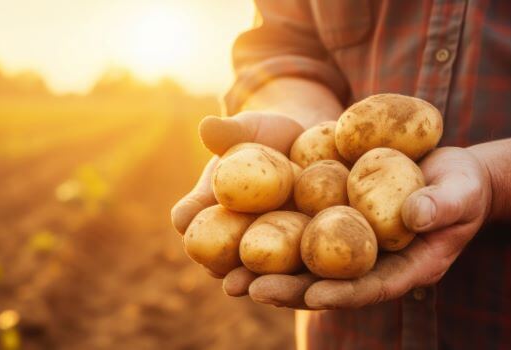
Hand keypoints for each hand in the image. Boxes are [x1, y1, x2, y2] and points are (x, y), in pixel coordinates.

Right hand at [170, 111, 306, 276]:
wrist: (304, 140)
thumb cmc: (263, 134)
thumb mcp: (246, 131)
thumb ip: (228, 133)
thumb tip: (206, 125)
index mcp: (211, 211)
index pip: (194, 224)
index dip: (193, 233)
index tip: (191, 237)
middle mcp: (236, 237)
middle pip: (228, 262)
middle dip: (232, 274)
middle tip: (232, 284)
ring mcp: (272, 249)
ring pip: (267, 274)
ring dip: (267, 288)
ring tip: (267, 294)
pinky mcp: (308, 252)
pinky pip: (309, 270)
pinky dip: (310, 281)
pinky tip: (318, 286)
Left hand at [224, 147, 492, 308]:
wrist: (445, 171)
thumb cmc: (461, 185)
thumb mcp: (460, 192)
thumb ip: (443, 205)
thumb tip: (414, 215)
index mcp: (405, 268)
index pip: (370, 288)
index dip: (341, 293)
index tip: (311, 295)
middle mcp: (369, 264)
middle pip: (325, 283)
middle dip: (287, 289)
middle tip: (247, 289)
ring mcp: (348, 247)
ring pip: (305, 265)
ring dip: (268, 272)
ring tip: (228, 276)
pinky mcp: (333, 224)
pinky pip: (301, 236)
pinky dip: (272, 239)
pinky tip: (239, 237)